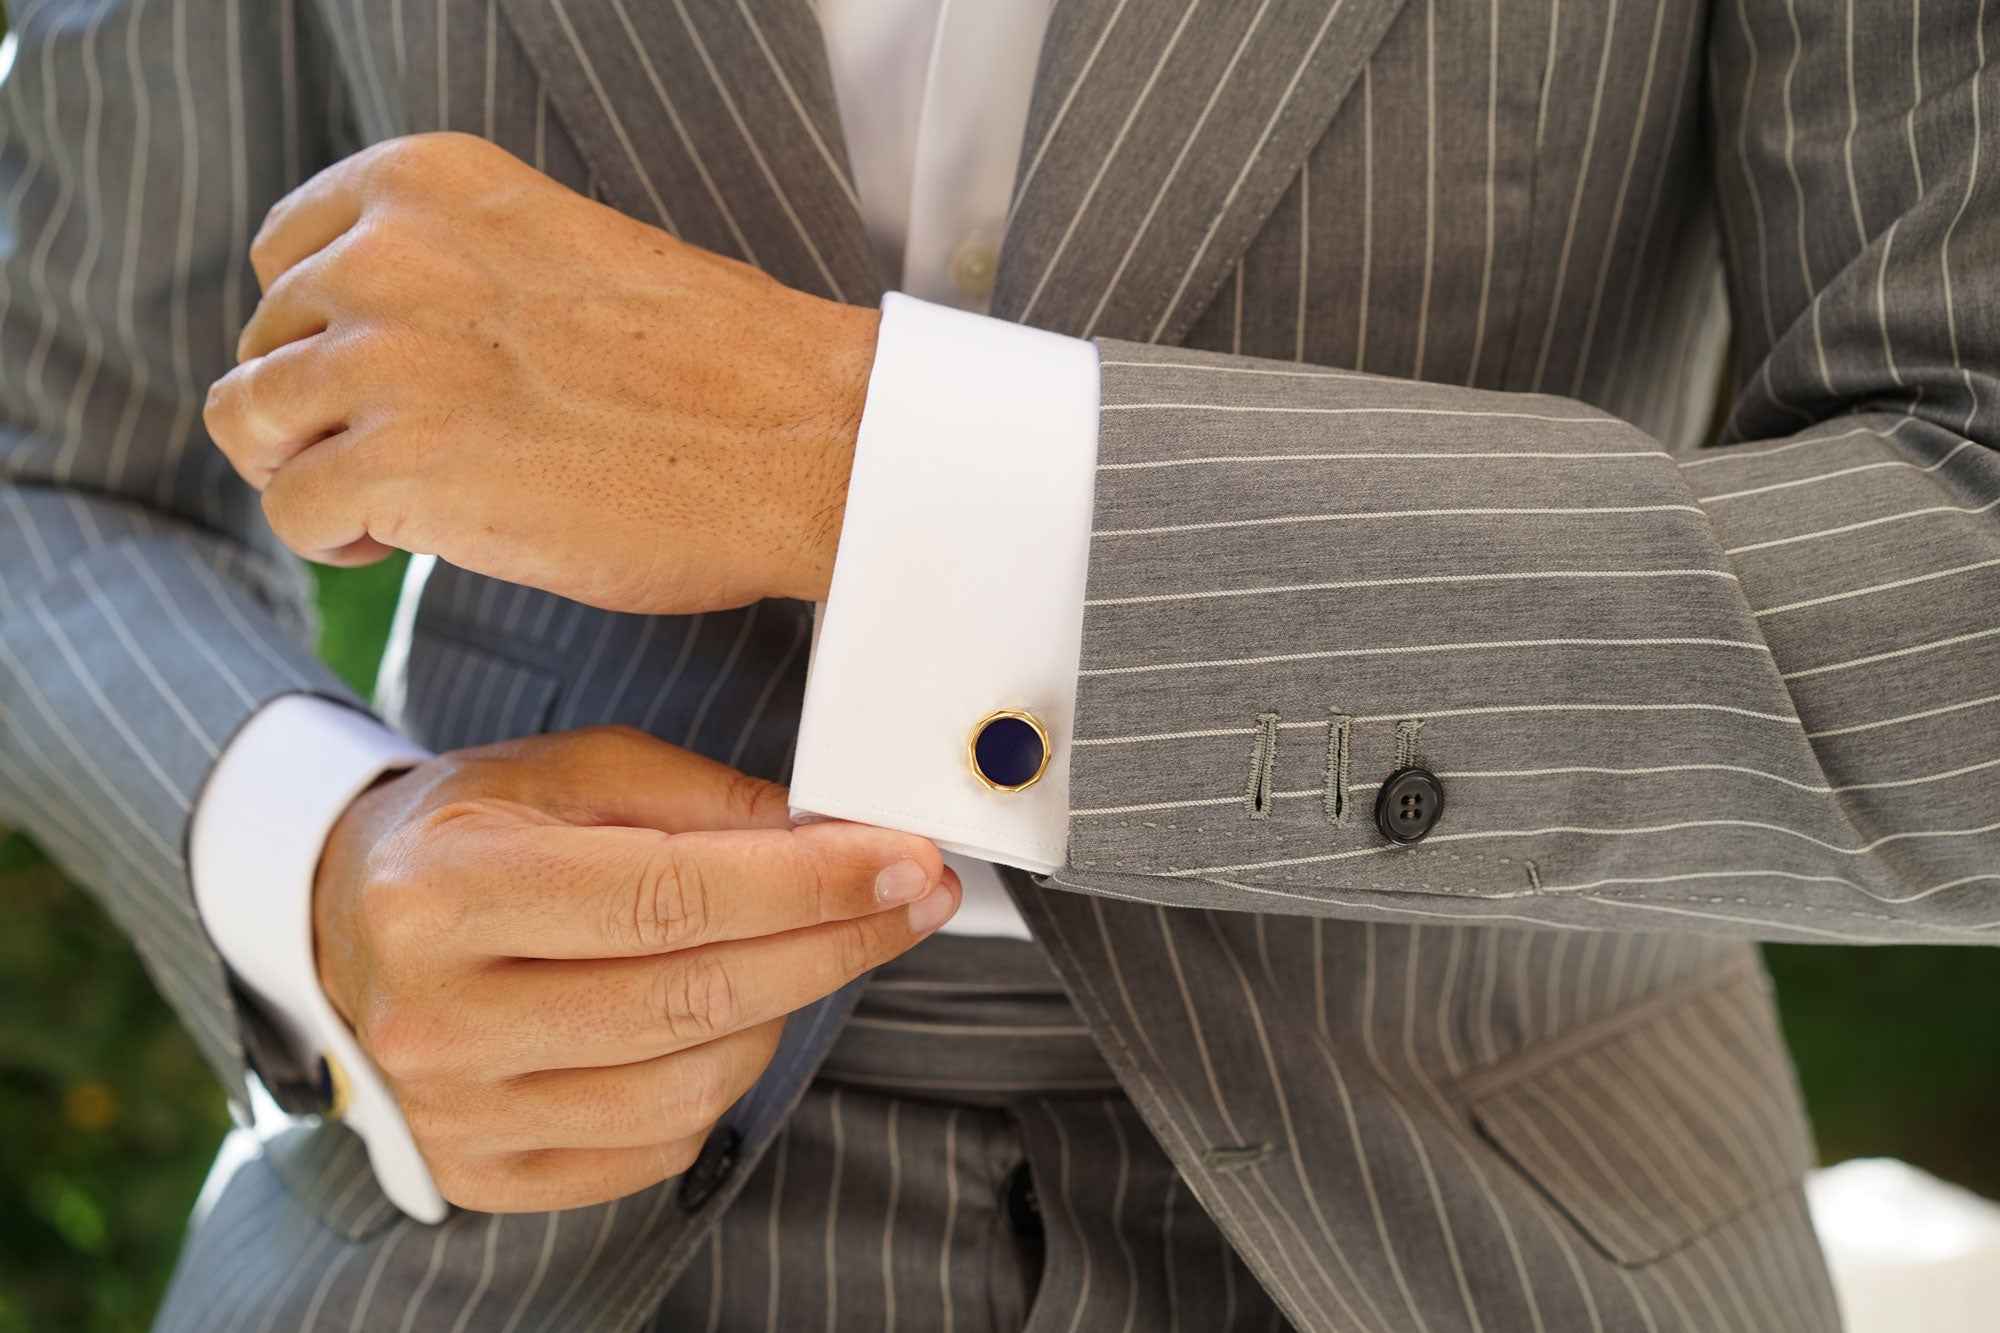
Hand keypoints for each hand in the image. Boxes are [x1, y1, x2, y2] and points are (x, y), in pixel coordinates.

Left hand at [204, 132, 877, 613]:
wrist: (806, 440)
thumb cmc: (714, 368)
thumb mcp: (558, 258)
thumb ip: (454, 274)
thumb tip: (373, 346)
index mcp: (430, 183)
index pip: (285, 252)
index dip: (322, 333)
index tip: (383, 384)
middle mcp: (389, 252)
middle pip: (265, 344)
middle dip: (320, 411)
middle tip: (404, 459)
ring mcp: (387, 357)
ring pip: (249, 423)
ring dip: (310, 474)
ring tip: (391, 505)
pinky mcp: (399, 466)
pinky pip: (291, 514)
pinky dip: (334, 541)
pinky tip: (404, 544)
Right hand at [314, 726, 959, 1212]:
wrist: (341, 925)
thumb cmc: (468, 832)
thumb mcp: (567, 771)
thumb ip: (698, 799)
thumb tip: (833, 839)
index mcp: (447, 891)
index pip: (672, 897)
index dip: (811, 884)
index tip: (908, 861)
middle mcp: (439, 1017)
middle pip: (695, 997)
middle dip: (835, 944)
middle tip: (917, 899)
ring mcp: (458, 1112)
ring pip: (692, 1086)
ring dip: (785, 1011)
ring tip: (809, 948)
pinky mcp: (486, 1172)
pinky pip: (658, 1146)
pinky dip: (724, 1079)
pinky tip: (734, 1017)